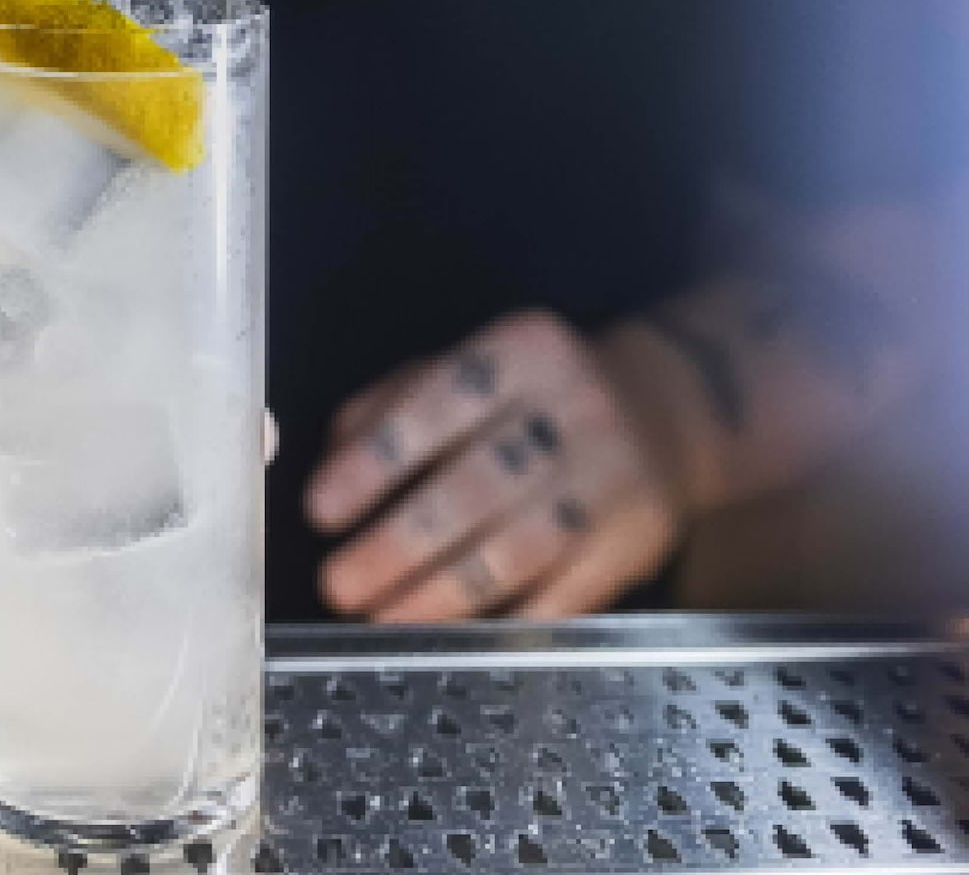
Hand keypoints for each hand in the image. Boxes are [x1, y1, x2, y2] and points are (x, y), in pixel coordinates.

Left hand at [305, 311, 683, 620]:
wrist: (668, 409)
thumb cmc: (535, 392)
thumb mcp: (469, 366)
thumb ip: (392, 402)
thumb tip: (329, 463)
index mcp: (524, 350)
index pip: (439, 403)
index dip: (374, 462)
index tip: (320, 509)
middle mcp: (575, 410)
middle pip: (476, 486)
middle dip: (395, 544)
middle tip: (338, 583)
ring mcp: (611, 481)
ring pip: (517, 550)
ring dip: (438, 595)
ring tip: (379, 615)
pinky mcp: (635, 545)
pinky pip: (561, 597)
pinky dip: (500, 623)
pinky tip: (449, 637)